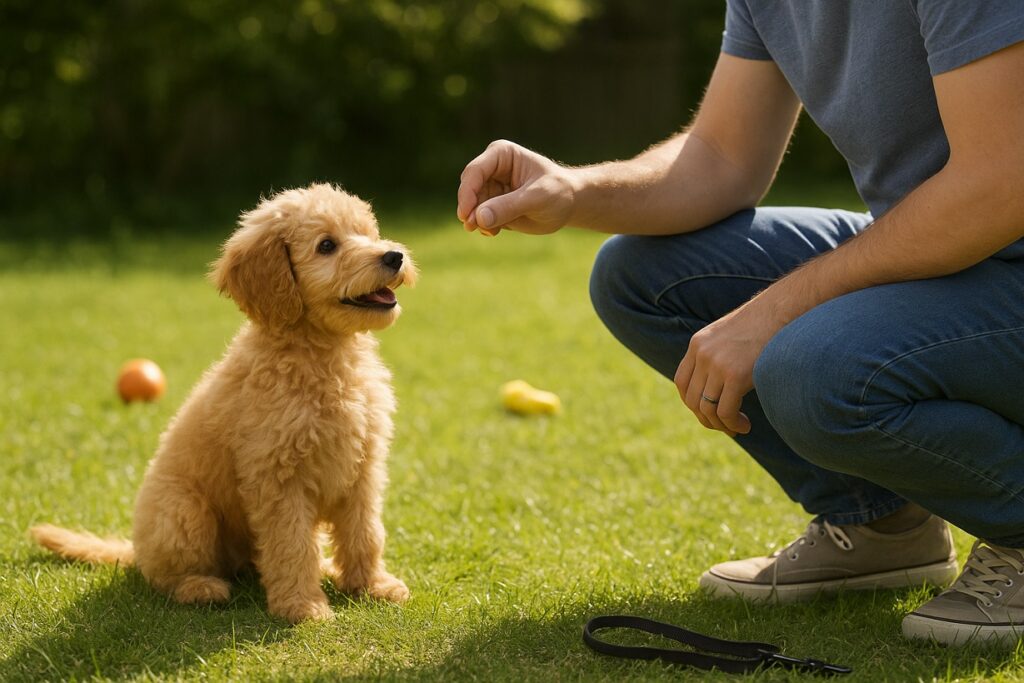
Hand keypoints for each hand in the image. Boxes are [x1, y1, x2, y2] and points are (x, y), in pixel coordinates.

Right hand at [457, 140, 574, 235]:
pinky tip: (494, 232)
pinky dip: (484, 226)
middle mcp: (492, 169)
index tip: (466, 215)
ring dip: (477, 220)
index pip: (475, 171)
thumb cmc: (558, 192)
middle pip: (469, 188)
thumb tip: (479, 218)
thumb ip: (509, 206)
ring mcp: (491, 187)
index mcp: (501, 154)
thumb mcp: (537, 198)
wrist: (569, 204)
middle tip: (473, 227)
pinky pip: (480, 217)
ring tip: (492, 232)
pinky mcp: (494, 205)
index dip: (467, 193)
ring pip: (472, 205)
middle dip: (469, 209)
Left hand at [674, 303, 781, 436]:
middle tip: (724, 426)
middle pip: (691, 399)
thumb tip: (717, 383)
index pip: (681, 382)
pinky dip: (733, 423)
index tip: (708, 412)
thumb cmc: (763, 324)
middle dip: (706, 418)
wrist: (782, 309)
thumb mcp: (729, 335)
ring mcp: (717, 364)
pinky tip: (745, 425)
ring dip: (721, 425)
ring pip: (707, 408)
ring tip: (738, 427)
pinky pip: (725, 411)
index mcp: (698, 344)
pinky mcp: (736, 375)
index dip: (692, 402)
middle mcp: (702, 354)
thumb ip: (717, 354)